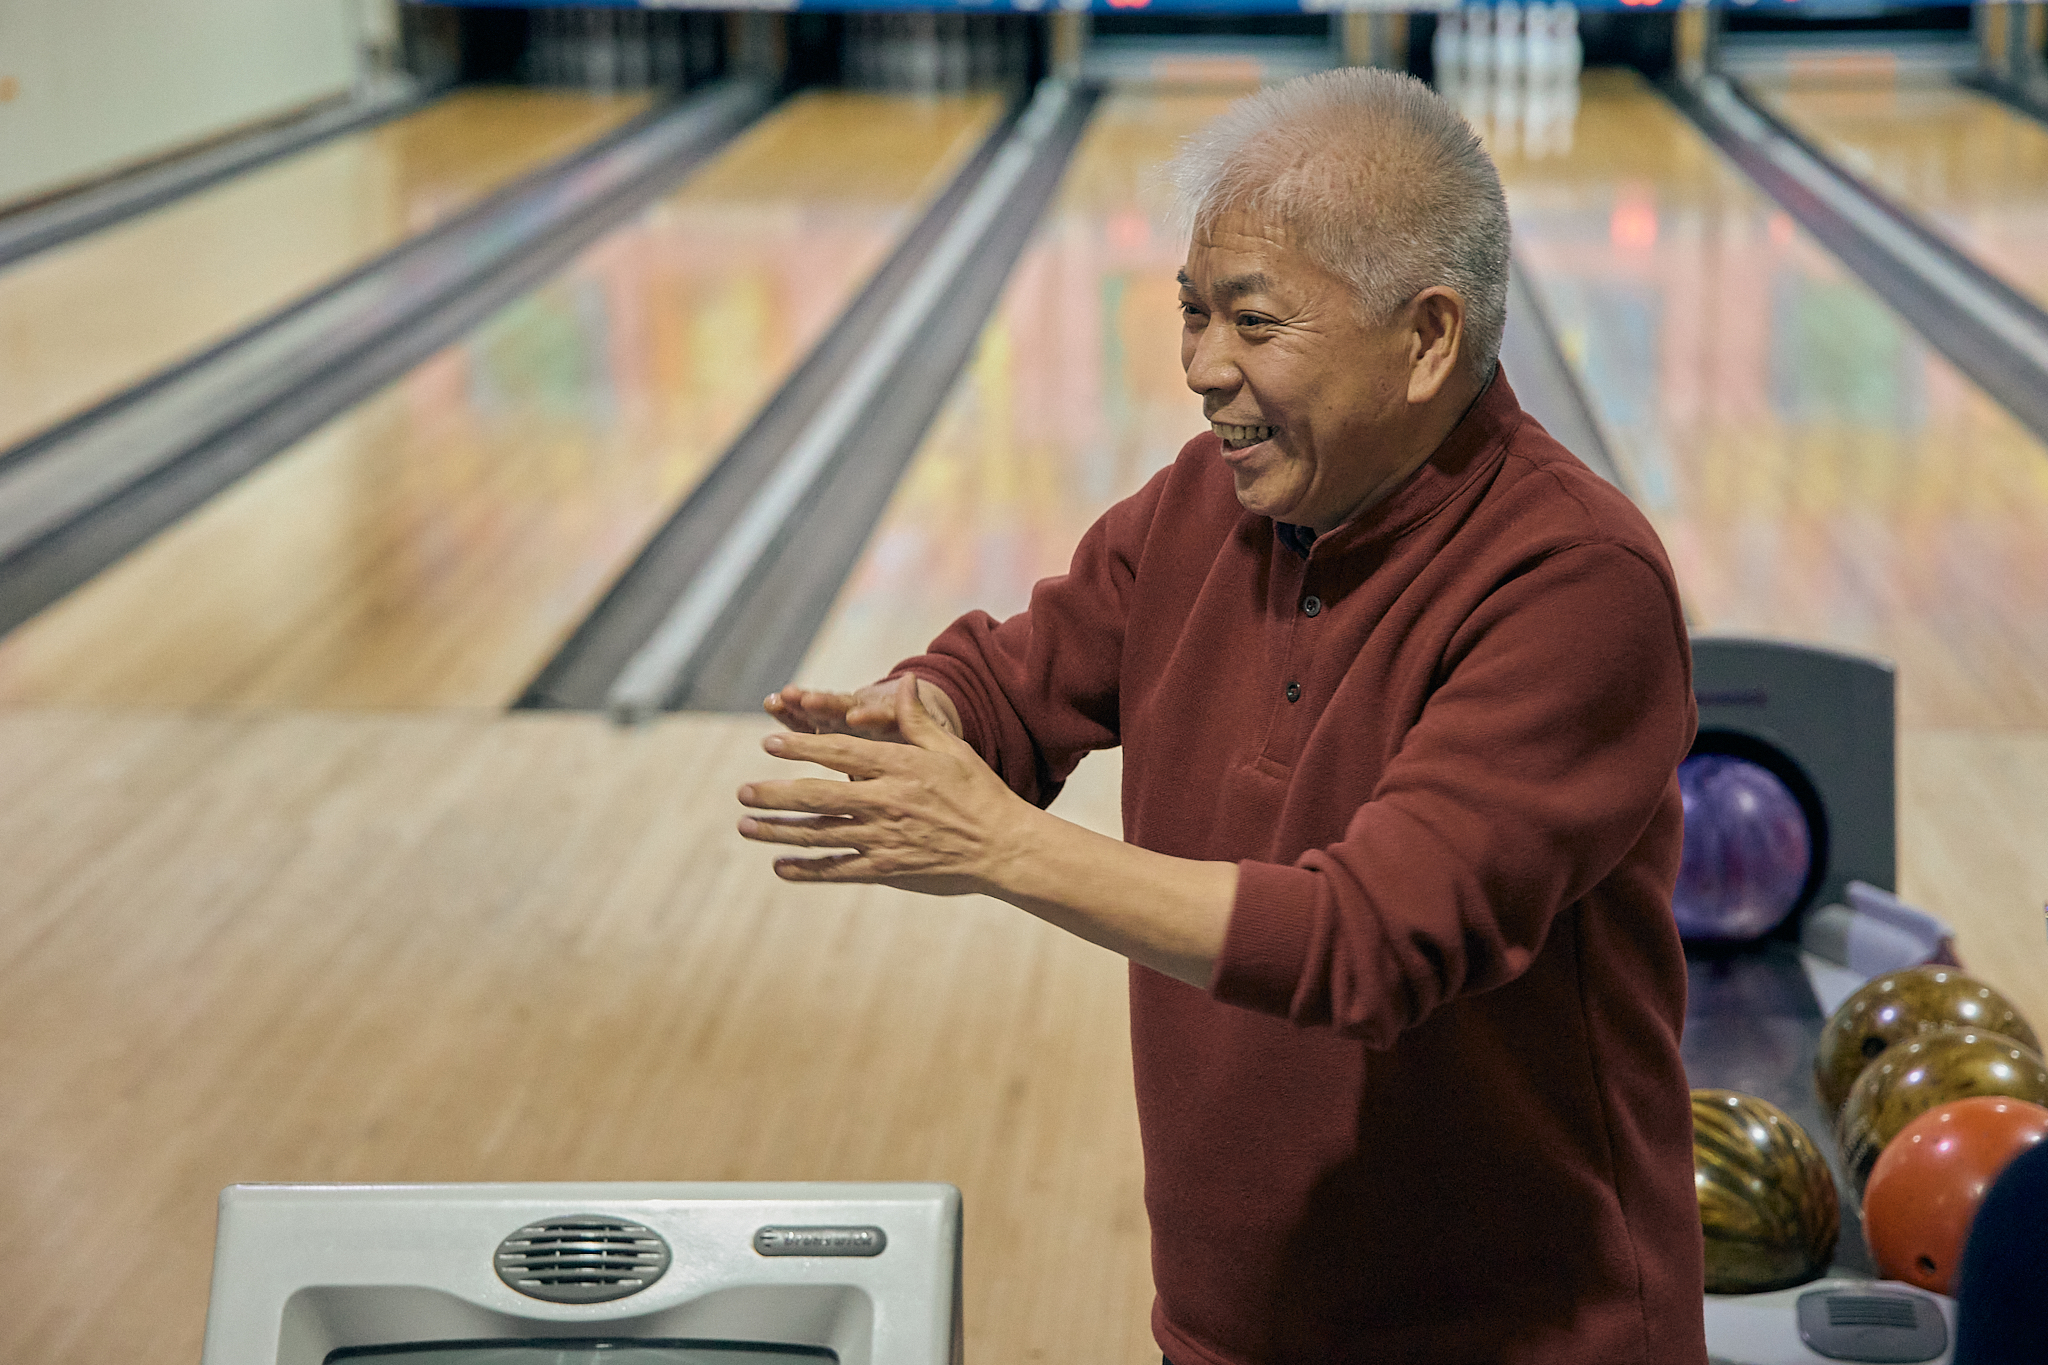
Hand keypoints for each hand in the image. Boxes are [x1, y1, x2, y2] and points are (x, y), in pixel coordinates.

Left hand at [739, 675, 1036, 894]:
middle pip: (817, 797)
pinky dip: (808, 870)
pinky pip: (839, 870)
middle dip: (774, 794)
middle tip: (742, 791)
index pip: (839, 752)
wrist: (1003, 847)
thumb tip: (903, 681)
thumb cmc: (978, 791)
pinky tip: (780, 867)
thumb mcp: (951, 747)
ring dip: (778, 831)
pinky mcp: (887, 869)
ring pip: (819, 834)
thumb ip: (918, 718)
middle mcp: (885, 803)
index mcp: (898, 768)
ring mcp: (883, 839)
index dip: (800, 747)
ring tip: (745, 826)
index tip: (769, 742)